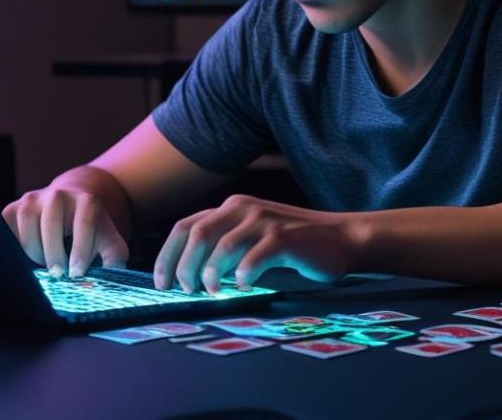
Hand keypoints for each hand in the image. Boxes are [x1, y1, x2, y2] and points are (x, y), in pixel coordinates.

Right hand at [1, 179, 128, 278]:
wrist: (70, 203)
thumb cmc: (91, 230)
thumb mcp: (109, 242)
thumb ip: (114, 260)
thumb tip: (107, 281)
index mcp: (86, 201)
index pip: (84, 223)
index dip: (81, 250)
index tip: (77, 274)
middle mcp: (59, 195)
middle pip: (52, 222)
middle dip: (54, 253)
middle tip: (58, 275)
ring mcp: (33, 199)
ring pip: (28, 225)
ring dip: (35, 251)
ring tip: (45, 263)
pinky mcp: (13, 208)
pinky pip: (8, 230)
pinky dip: (17, 247)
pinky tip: (29, 255)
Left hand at [153, 194, 362, 293]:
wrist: (340, 239)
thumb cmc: (291, 247)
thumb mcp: (251, 240)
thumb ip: (222, 250)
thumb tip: (185, 279)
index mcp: (230, 208)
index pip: (185, 227)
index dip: (166, 256)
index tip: (161, 283)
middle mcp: (243, 208)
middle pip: (198, 236)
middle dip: (184, 267)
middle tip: (187, 291)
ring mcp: (264, 220)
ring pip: (222, 246)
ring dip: (211, 273)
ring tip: (212, 292)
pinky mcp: (285, 237)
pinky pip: (254, 257)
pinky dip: (243, 275)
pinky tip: (244, 287)